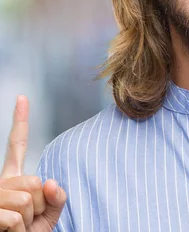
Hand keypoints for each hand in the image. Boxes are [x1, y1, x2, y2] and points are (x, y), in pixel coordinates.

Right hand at [0, 95, 66, 230]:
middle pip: (34, 181)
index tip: (23, 97)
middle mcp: (0, 183)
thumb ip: (56, 197)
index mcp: (14, 179)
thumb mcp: (49, 215)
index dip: (20, 120)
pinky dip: (20, 230)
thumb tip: (49, 181)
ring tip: (19, 227)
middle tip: (28, 219)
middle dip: (39, 204)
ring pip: (26, 200)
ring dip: (29, 219)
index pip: (17, 146)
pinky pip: (15, 218)